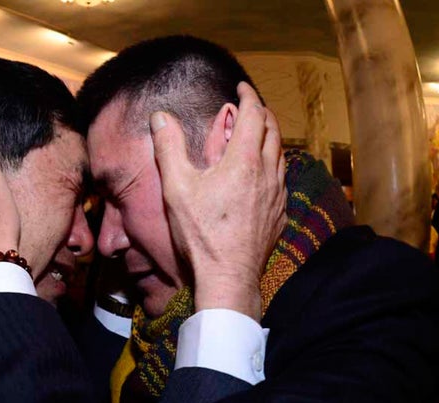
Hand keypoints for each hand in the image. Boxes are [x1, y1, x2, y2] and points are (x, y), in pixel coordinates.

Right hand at [151, 82, 286, 319]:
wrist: (227, 276)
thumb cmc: (201, 233)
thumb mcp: (177, 187)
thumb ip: (168, 147)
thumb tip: (159, 117)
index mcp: (244, 161)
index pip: (255, 115)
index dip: (249, 96)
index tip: (241, 87)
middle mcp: (268, 173)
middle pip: (274, 131)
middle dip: (263, 113)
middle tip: (251, 108)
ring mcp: (278, 195)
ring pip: (281, 155)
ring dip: (270, 139)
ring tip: (257, 137)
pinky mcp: (279, 215)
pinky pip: (282, 180)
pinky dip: (274, 165)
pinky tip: (262, 175)